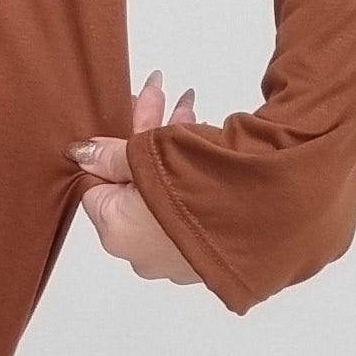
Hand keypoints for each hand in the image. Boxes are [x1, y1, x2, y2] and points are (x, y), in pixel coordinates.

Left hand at [69, 71, 206, 285]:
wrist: (275, 211)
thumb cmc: (205, 181)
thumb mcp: (149, 154)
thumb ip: (111, 154)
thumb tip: (80, 153)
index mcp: (116, 233)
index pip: (98, 185)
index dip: (115, 146)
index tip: (134, 109)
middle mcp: (142, 255)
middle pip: (132, 186)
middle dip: (145, 138)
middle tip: (159, 94)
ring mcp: (178, 260)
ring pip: (162, 196)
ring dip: (170, 153)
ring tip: (188, 110)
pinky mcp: (209, 256)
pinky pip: (187, 212)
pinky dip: (190, 180)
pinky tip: (202, 141)